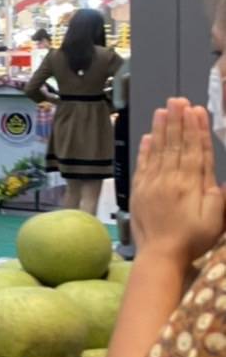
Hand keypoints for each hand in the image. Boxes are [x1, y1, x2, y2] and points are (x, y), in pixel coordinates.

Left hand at [132, 99, 225, 266]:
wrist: (160, 255)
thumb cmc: (193, 238)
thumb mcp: (216, 218)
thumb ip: (219, 193)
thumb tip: (220, 174)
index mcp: (191, 184)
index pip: (195, 150)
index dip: (196, 130)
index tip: (197, 111)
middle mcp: (170, 179)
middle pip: (175, 145)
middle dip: (178, 121)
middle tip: (178, 100)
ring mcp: (152, 183)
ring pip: (158, 150)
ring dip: (161, 129)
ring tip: (163, 110)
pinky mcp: (139, 190)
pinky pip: (142, 164)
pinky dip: (145, 149)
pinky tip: (147, 136)